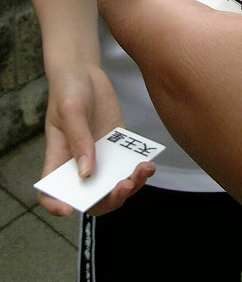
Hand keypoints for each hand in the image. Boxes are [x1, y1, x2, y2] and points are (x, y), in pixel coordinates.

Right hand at [40, 63, 153, 215]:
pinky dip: (140, 171)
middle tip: (123, 186)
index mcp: (58, 160)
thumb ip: (79, 140)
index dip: (58, 205)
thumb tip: (86, 173)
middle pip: (92, 197)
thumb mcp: (71, 110)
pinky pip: (129, 168)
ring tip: (142, 171)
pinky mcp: (118, 149)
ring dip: (130, 186)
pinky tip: (148, 163)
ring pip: (114, 186)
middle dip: (109, 199)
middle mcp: (79, 164)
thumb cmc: (68, 90)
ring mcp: (100, 158)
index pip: (52, 193)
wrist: (85, 73)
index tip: (71, 208)